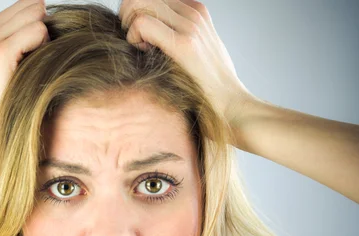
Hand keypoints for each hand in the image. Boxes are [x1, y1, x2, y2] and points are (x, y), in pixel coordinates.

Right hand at [0, 0, 49, 166]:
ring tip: (32, 69)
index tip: (37, 53)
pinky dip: (44, 48)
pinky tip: (33, 71)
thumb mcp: (7, 69)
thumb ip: (21, 44)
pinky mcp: (0, 52)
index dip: (38, 25)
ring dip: (44, 40)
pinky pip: (38, 31)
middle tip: (37, 63)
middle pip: (32, 6)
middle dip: (44, 29)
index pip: (25, 6)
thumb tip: (50, 29)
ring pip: (37, 16)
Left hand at [119, 0, 254, 125]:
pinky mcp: (184, 43)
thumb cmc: (209, 86)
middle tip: (133, 41)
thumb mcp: (196, 50)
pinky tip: (144, 53)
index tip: (141, 37)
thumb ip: (178, 34)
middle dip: (127, 15)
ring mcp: (190, 25)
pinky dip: (134, 38)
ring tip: (140, 48)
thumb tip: (152, 34)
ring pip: (138, 4)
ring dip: (129, 26)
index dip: (136, 12)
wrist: (231, 104)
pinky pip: (142, 24)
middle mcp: (193, 12)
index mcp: (195, 11)